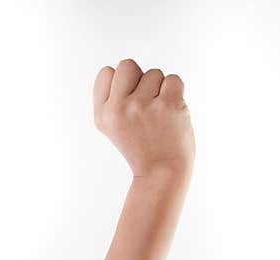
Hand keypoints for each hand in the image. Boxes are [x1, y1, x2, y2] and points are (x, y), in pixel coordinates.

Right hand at [94, 60, 193, 178]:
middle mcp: (118, 109)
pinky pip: (173, 79)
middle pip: (128, 65)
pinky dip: (176, 93)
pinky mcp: (167, 104)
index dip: (121, 83)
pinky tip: (171, 114)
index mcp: (103, 115)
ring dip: (160, 90)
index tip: (128, 104)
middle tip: (145, 107)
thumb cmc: (142, 147)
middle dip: (140, 79)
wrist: (162, 173)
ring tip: (158, 116)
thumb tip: (123, 69)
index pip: (106, 72)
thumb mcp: (113, 127)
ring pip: (154, 73)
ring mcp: (142, 106)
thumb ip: (112, 99)